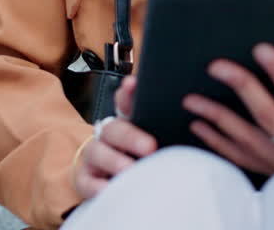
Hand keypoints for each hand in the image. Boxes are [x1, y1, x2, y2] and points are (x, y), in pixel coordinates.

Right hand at [73, 75, 158, 199]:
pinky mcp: (86, 180)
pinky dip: (98, 185)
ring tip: (130, 169)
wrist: (123, 189)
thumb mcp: (158, 144)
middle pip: (114, 128)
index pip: (125, 104)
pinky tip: (110, 189)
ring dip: (114, 160)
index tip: (133, 84)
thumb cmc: (145, 162)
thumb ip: (166, 132)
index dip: (127, 93)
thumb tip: (188, 123)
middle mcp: (108, 136)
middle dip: (131, 136)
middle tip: (150, 147)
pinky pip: (87, 181)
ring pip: (97, 152)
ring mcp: (95, 157)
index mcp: (128, 123)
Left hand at [182, 43, 273, 181]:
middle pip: (267, 116)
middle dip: (241, 88)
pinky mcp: (269, 171)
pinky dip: (215, 143)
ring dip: (216, 118)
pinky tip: (197, 125)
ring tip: (190, 98)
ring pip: (244, 139)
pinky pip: (237, 158)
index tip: (262, 48)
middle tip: (216, 65)